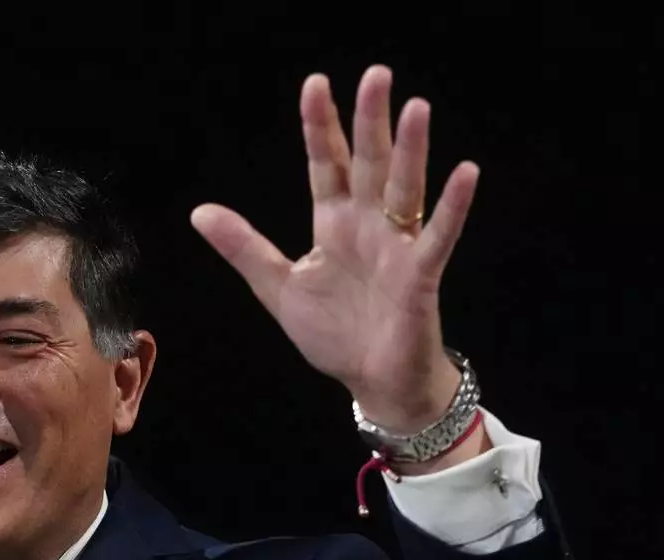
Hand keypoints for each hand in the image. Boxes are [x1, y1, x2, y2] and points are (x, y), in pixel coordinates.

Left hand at [191, 65, 478, 433]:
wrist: (371, 380)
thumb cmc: (334, 333)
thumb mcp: (278, 287)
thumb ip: (245, 248)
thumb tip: (199, 212)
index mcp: (333, 225)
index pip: (327, 165)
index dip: (321, 128)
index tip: (315, 84)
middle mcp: (368, 226)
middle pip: (370, 164)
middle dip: (370, 121)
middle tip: (376, 74)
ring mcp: (397, 246)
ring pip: (405, 189)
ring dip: (411, 151)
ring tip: (416, 108)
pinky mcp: (420, 275)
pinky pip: (437, 236)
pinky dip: (452, 207)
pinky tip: (464, 173)